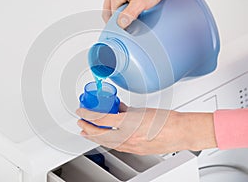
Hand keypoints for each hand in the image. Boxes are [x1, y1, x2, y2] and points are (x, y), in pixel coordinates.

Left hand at [76, 103, 216, 154]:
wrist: (180, 132)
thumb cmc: (166, 119)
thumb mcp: (142, 109)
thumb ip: (127, 110)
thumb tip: (119, 108)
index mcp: (128, 123)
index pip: (101, 118)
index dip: (87, 114)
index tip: (81, 111)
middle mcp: (127, 136)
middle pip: (99, 133)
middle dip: (87, 128)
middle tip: (80, 122)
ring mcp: (130, 146)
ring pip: (105, 142)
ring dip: (93, 137)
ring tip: (86, 133)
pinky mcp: (135, 151)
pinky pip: (116, 147)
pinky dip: (106, 142)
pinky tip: (103, 140)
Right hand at [102, 0, 177, 27]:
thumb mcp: (141, 2)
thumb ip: (129, 14)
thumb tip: (120, 24)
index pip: (111, 13)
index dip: (119, 22)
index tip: (126, 26)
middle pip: (108, 8)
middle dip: (117, 17)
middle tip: (126, 23)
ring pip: (111, 3)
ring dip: (118, 10)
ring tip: (130, 12)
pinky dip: (121, 3)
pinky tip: (129, 5)